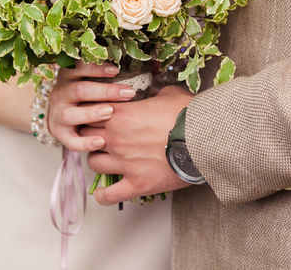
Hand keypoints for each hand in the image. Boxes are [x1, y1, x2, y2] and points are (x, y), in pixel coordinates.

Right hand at [48, 61, 135, 150]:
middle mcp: (61, 93)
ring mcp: (57, 114)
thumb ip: (115, 74)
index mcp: (69, 76)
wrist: (62, 114)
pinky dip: (84, 142)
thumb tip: (154, 66)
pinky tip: (101, 142)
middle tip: (128, 93)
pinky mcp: (59, 133)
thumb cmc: (88, 94)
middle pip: (80, 90)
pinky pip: (69, 141)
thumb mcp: (93, 79)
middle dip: (105, 92)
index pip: (79, 67)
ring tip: (110, 113)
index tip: (117, 70)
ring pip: (70, 114)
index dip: (96, 68)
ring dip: (91, 114)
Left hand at [81, 85, 194, 204]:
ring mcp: (124, 163)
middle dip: (91, 135)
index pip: (91, 112)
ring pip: (93, 163)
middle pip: (86, 136)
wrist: (204, 138)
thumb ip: (154, 96)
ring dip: (98, 160)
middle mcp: (116, 138)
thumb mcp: (169, 94)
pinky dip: (104, 195)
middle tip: (101, 136)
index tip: (100, 116)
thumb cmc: (188, 114)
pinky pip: (108, 195)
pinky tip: (105, 193)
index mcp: (121, 114)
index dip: (94, 113)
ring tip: (106, 159)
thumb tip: (154, 97)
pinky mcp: (136, 184)